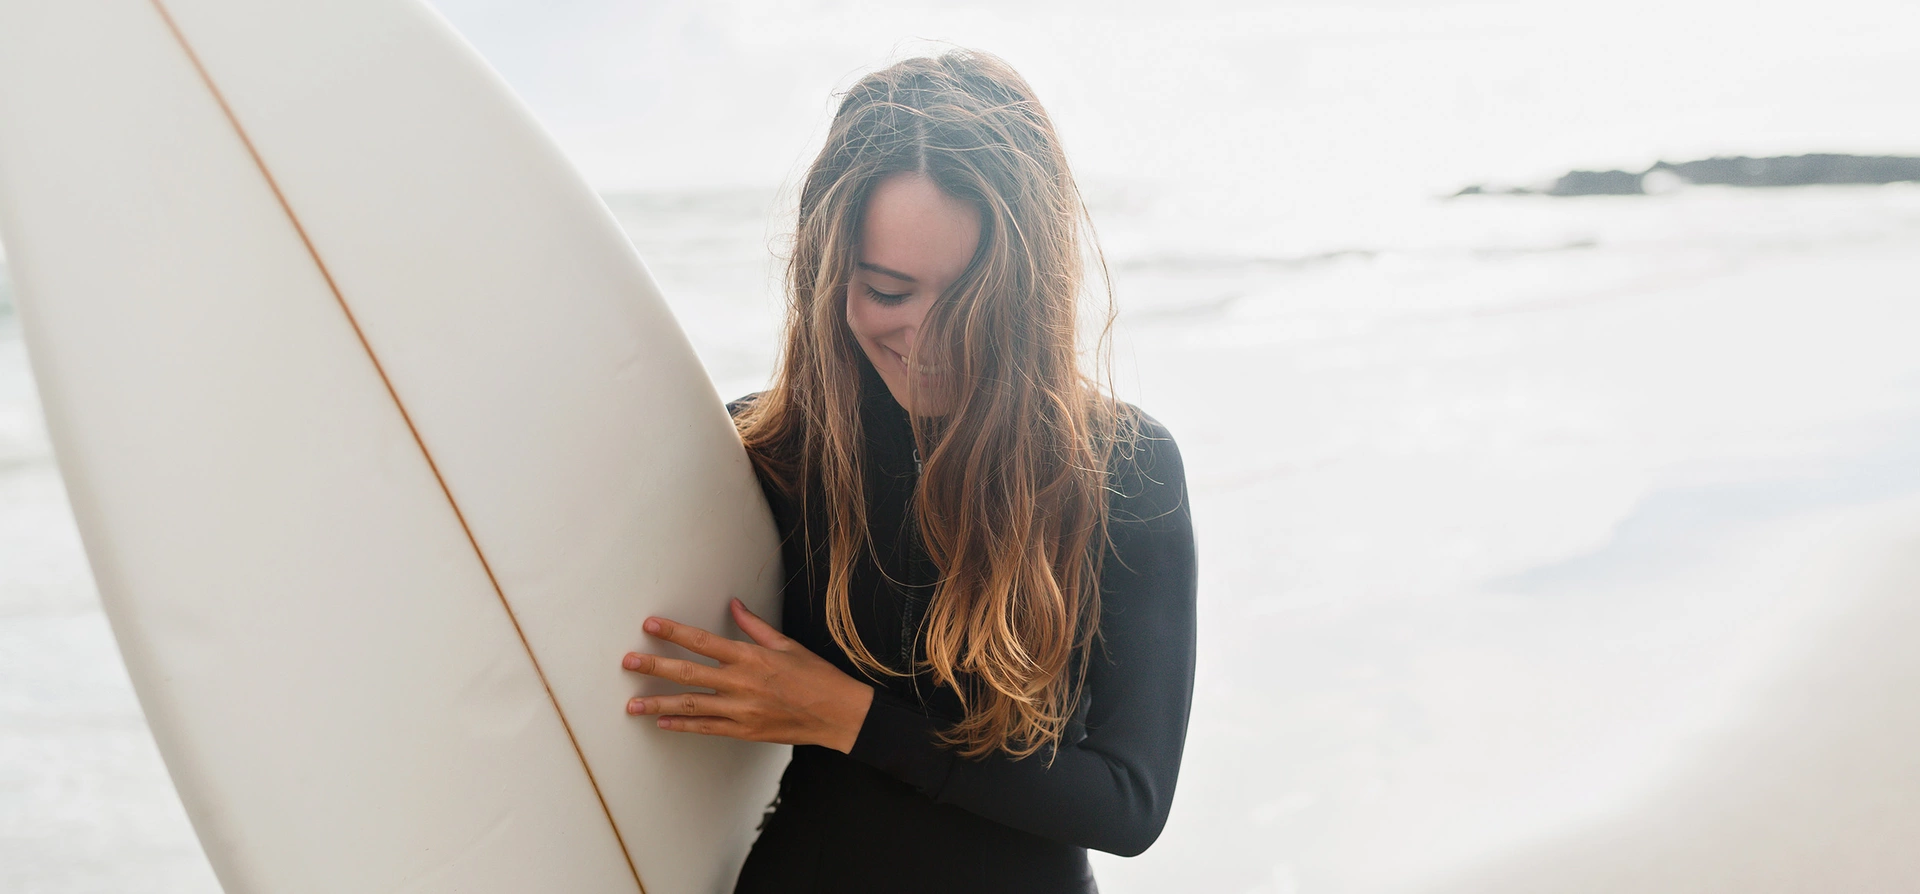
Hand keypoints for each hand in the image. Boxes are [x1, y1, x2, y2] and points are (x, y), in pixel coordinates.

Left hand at [620, 598, 874, 753]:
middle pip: (687, 674)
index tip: (650, 626)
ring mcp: (740, 711)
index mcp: (750, 657)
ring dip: (657, 703)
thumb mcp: (786, 644)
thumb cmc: (815, 676)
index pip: (702, 641)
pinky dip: (682, 725)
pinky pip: (706, 728)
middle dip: (653, 667)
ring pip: (690, 706)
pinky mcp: (744, 731)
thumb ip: (754, 626)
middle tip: (628, 662)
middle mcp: (740, 683)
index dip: (673, 633)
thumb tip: (734, 605)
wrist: (836, 713)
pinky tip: (662, 722)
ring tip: (631, 704)